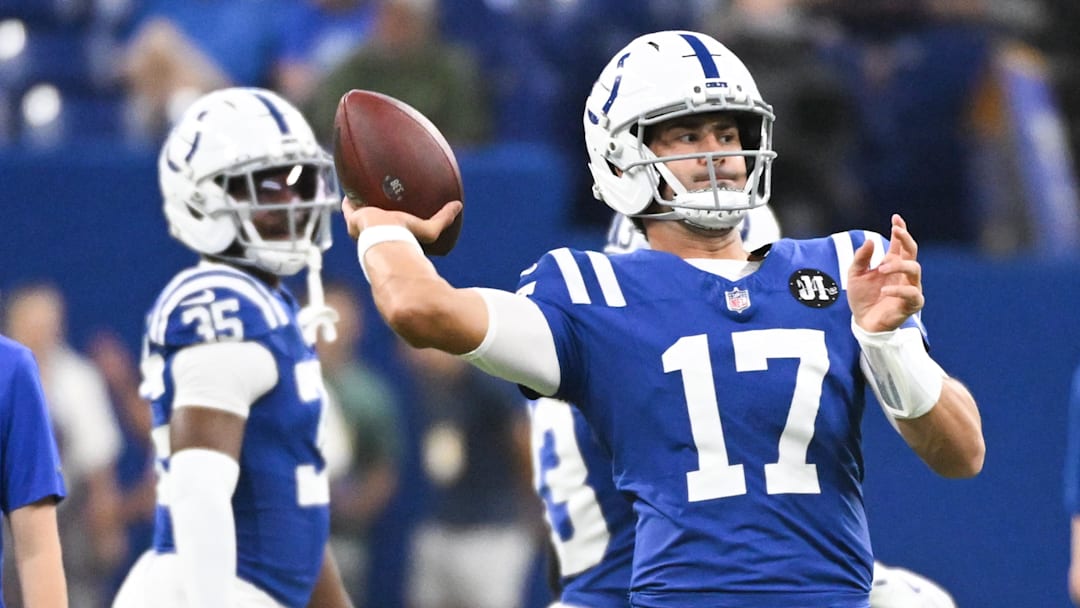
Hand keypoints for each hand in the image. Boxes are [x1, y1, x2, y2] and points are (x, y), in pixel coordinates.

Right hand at [341, 197, 462, 245]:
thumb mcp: (430, 229)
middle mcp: (376, 234)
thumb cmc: (407, 238)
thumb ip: (444, 219)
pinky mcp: (353, 218)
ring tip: (362, 187)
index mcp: (392, 236)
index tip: (394, 208)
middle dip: (374, 208)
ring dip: (361, 202)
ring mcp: (362, 226)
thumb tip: (459, 206)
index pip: (390, 228)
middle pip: (374, 219)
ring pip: (359, 212)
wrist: (387, 240)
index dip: (390, 219)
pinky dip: (348, 196)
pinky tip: (349, 184)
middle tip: (377, 195)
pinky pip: (348, 205)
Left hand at [847, 214, 923, 331]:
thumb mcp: (855, 275)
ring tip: (881, 268)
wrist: (862, 322)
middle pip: (912, 252)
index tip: (895, 218)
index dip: (901, 230)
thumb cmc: (862, 297)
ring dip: (899, 265)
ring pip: (915, 269)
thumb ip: (861, 258)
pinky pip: (912, 294)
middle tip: (895, 231)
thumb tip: (870, 240)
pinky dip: (899, 290)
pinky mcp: (911, 304)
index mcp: (892, 263)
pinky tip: (884, 290)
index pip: (901, 243)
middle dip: (906, 239)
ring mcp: (910, 287)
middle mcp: (904, 273)